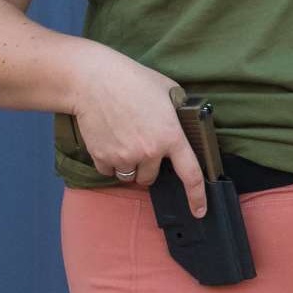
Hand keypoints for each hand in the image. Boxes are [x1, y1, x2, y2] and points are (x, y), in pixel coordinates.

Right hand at [68, 47, 204, 216]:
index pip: (190, 174)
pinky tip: (109, 139)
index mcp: (171, 136)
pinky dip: (109, 162)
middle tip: (141, 143)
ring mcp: (124, 157)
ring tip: (124, 138)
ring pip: (129, 176)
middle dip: (148, 167)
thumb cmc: (133, 81)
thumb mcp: (169, 91)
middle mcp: (149, 152)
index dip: (197, 196)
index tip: (199, 212)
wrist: (93, 81)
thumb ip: (179, 113)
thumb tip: (185, 124)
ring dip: (129, 165)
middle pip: (151, 178)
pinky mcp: (101, 157)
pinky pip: (109, 171)